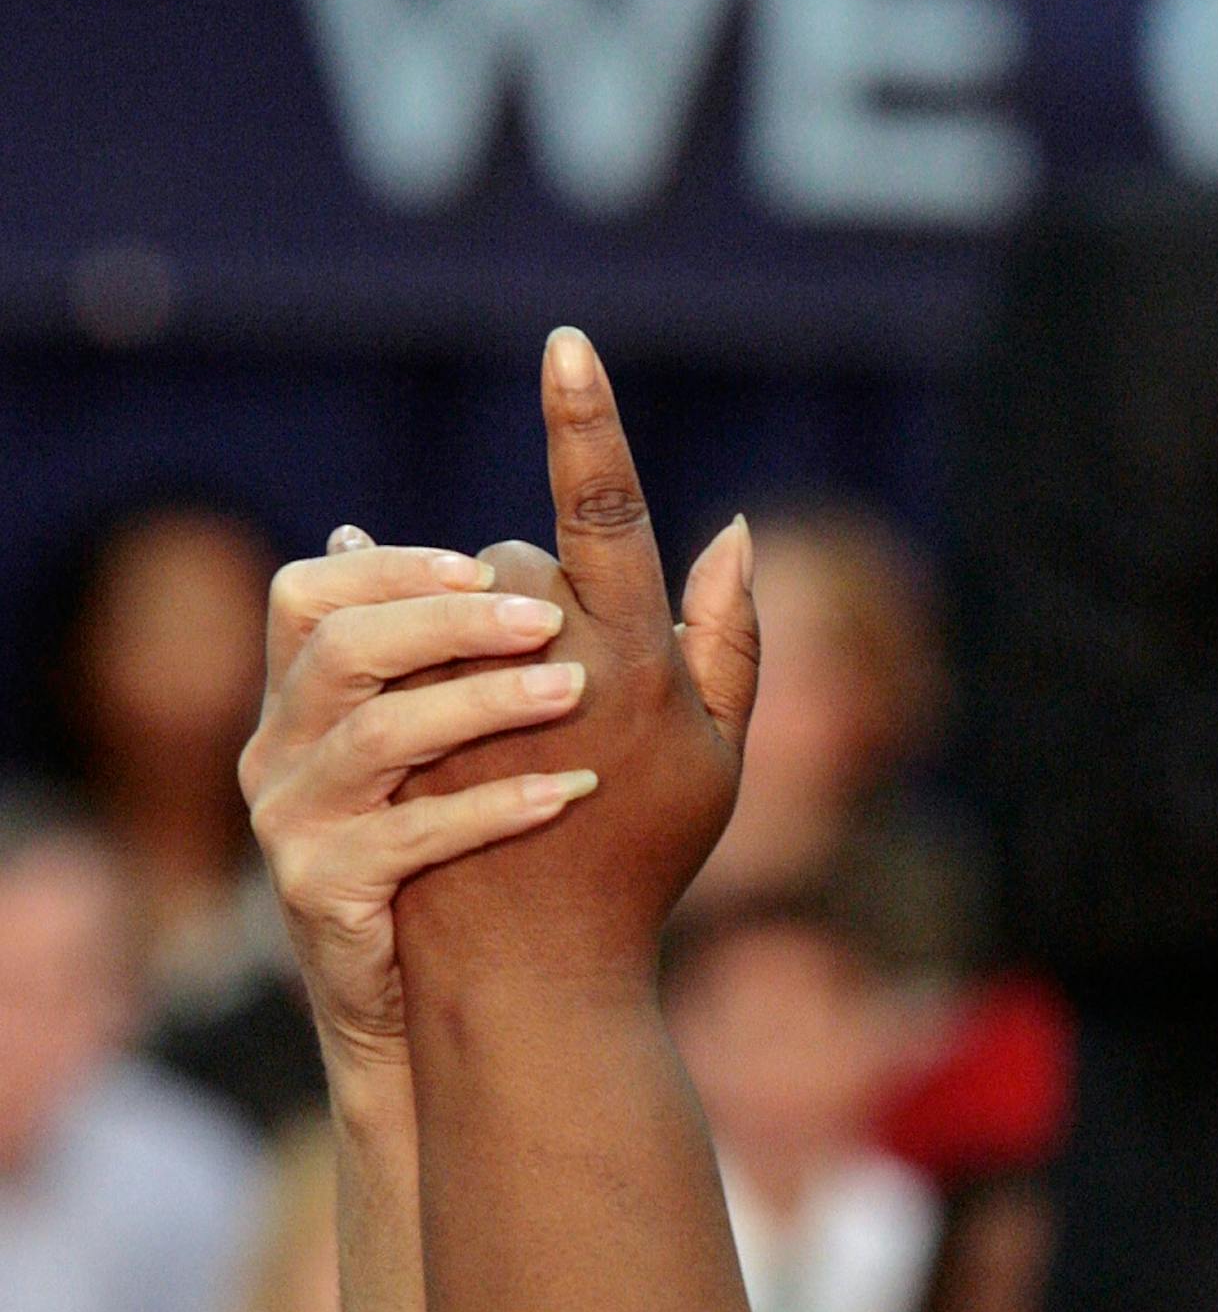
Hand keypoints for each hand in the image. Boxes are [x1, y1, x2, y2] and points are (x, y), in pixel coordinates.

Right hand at [240, 530, 600, 1072]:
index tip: (486, 563)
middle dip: (447, 622)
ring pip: (376, 737)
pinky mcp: (320, 892)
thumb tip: (484, 554)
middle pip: (342, 648)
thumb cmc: (458, 856)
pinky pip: (407, 836)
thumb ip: (453, 658)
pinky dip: (492, 807)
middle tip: (548, 618)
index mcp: (300, 700)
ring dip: (482, 703)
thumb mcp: (448, 749)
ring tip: (573, 690)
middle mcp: (276, 751)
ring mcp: (289, 824)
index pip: (306, 595)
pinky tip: (569, 793)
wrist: (430, 1006)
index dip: (387, 567)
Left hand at [393, 329, 758, 988]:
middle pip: (519, 561)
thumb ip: (731, 639)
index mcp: (638, 663)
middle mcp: (548, 669)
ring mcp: (463, 702)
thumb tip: (732, 528)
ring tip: (494, 721)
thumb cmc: (645, 862)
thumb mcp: (716, 758)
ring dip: (470, 636)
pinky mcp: (401, 733)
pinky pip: (392, 639)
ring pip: (457, 603)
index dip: (586, 422)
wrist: (532, 969)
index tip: (563, 342)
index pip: (609, 512)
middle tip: (555, 690)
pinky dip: (407, 649)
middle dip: (528, 600)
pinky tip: (410, 686)